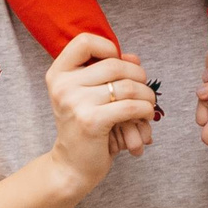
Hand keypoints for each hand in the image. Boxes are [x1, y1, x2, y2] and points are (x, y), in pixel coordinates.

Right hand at [45, 33, 158, 191]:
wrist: (72, 166)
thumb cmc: (85, 127)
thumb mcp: (89, 95)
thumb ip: (108, 72)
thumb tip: (134, 58)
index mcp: (58, 74)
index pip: (84, 41)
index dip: (108, 47)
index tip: (118, 62)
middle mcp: (63, 86)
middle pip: (113, 64)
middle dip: (138, 75)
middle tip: (144, 89)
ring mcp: (75, 103)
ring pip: (127, 86)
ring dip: (146, 96)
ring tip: (148, 104)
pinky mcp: (91, 121)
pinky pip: (131, 107)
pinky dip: (145, 110)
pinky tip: (145, 115)